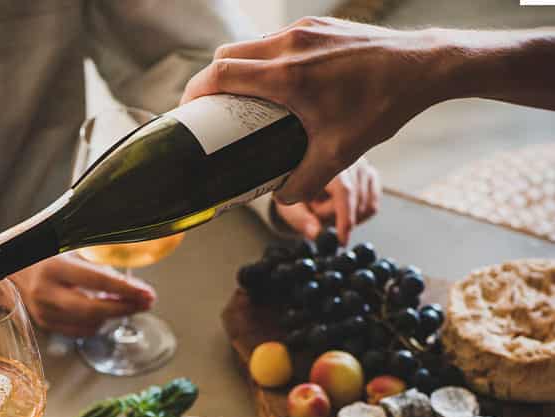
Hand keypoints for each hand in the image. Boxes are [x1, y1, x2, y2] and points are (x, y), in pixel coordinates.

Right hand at [12, 254, 155, 336]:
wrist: (11, 265)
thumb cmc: (47, 254)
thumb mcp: (71, 249)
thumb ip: (98, 265)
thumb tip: (130, 282)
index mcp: (54, 268)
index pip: (98, 281)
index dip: (126, 290)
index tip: (147, 293)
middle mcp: (46, 292)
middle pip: (94, 310)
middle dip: (124, 308)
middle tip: (146, 303)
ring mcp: (44, 312)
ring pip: (90, 323)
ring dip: (113, 314)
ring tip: (125, 302)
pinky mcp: (45, 324)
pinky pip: (81, 331)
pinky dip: (97, 322)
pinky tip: (102, 310)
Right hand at [181, 17, 437, 202]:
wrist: (422, 66)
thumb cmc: (380, 108)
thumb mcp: (339, 155)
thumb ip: (303, 182)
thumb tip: (280, 197)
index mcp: (286, 77)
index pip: (220, 74)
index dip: (195, 92)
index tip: (186, 112)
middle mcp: (289, 45)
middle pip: (227, 56)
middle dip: (210, 82)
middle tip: (209, 111)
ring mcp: (305, 30)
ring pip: (250, 45)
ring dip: (237, 69)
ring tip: (239, 100)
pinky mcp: (319, 26)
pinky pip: (276, 40)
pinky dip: (263, 60)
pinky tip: (277, 85)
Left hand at [273, 157, 379, 243]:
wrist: (301, 179)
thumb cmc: (294, 191)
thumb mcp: (289, 206)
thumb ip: (301, 219)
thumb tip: (315, 233)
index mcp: (327, 161)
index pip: (344, 190)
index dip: (345, 217)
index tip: (342, 238)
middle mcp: (349, 161)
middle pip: (354, 202)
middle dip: (335, 218)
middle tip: (317, 214)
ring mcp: (363, 168)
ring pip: (365, 207)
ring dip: (346, 217)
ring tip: (326, 207)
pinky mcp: (372, 177)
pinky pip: (372, 207)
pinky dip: (357, 216)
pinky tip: (341, 210)